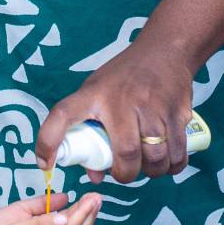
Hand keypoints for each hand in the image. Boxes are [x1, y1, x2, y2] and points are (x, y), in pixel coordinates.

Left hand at [35, 39, 194, 182]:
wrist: (165, 50)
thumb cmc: (125, 76)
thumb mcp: (99, 91)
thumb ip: (91, 130)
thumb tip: (96, 174)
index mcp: (94, 94)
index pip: (63, 114)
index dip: (49, 142)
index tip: (46, 164)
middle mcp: (122, 100)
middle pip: (126, 152)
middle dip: (125, 174)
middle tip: (124, 172)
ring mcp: (153, 106)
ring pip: (156, 156)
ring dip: (151, 172)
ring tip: (147, 167)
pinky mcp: (177, 112)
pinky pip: (178, 153)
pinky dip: (173, 166)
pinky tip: (167, 162)